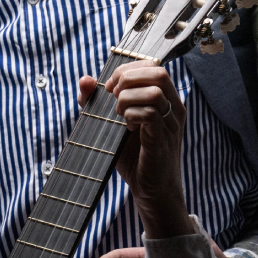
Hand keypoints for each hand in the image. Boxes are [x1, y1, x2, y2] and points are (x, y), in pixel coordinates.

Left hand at [80, 62, 192, 238]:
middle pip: (157, 72)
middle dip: (127, 78)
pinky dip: (132, 115)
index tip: (109, 88)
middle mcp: (173, 107)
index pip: (152, 65)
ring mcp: (171, 123)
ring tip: (119, 114)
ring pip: (155, 91)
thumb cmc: (134, 157)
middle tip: (112, 97)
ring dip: (128, 98)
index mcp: (165, 99)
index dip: (127, 69)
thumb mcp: (112, 125)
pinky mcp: (163, 139)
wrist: (151, 191)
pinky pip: (150, 114)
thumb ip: (96, 102)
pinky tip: (126, 127)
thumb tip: (84, 80)